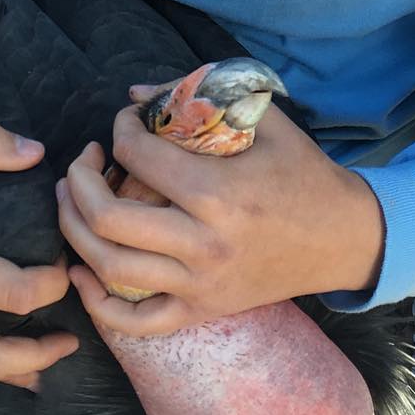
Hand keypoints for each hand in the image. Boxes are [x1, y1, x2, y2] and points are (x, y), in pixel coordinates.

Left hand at [57, 102, 384, 336]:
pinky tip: (81, 271)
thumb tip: (135, 91)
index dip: (120, 130)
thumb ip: (203, 96)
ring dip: (74, 230)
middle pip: (109, 218)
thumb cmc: (303, 172)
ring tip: (71, 200)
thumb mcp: (265, 120)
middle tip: (83, 161)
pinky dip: (97, 303)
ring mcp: (200, 284)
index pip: (140, 158)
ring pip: (110, 268)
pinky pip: (136, 322)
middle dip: (80, 181)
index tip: (125, 122)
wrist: (344, 238)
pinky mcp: (202, 310)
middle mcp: (204, 243)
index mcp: (220, 193)